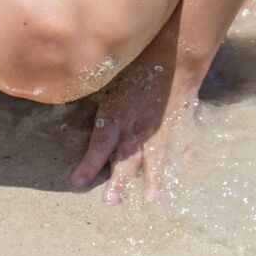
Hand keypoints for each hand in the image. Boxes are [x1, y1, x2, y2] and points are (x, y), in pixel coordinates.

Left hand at [71, 39, 203, 202]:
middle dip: (118, 181)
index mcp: (117, 115)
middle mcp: (138, 127)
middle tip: (110, 201)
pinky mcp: (180, 124)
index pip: (99, 145)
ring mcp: (161, 128)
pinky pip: (182, 144)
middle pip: (126, 159)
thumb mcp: (110, 76)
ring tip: (151, 198)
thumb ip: (97, 93)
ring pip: (155, 159)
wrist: (174, 53)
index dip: (88, 164)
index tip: (76, 181)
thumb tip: (72, 89)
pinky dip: (183, 156)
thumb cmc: (136, 60)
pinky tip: (183, 168)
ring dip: (153, 179)